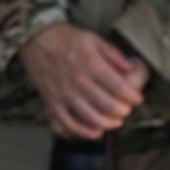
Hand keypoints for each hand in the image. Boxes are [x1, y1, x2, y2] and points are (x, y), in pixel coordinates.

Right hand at [19, 25, 147, 139]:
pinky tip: (94, 132)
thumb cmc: (64, 38)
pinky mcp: (51, 101)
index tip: (137, 98)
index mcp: (91, 64)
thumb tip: (130, 67)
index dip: (133, 96)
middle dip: (123, 111)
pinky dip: (82, 132)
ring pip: (91, 117)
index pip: (119, 87)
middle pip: (108, 105)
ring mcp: (63, 93)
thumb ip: (113, 53)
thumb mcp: (92, 38)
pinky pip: (67, 123)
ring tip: (114, 121)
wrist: (33, 38)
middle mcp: (78, 80)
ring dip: (108, 123)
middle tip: (126, 109)